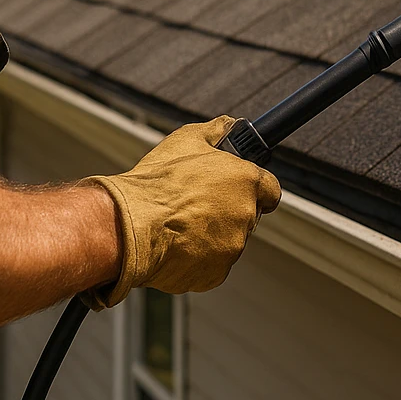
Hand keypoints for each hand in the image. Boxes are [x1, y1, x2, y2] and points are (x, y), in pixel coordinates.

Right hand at [85, 116, 280, 307]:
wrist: (130, 226)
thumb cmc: (156, 182)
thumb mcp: (186, 139)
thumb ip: (217, 129)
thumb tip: (230, 125)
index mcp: (246, 181)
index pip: (270, 190)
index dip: (254, 189)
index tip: (239, 189)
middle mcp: (246, 216)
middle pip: (247, 216)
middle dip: (227, 211)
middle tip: (196, 205)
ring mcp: (232, 248)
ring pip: (228, 242)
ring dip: (211, 235)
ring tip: (178, 224)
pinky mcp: (215, 274)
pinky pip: (211, 266)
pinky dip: (197, 259)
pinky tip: (175, 245)